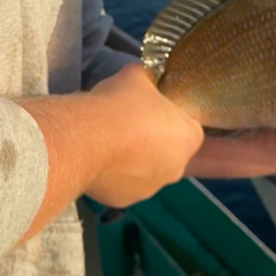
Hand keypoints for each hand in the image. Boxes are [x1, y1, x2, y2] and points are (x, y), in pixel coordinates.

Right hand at [85, 65, 204, 206]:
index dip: (170, 116)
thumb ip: (147, 80)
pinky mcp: (123, 200)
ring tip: (109, 141)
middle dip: (152, 140)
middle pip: (168, 151)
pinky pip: (122, 184)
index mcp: (189, 138)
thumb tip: (143, 79)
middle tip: (129, 123)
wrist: (86, 139)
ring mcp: (150, 189)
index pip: (189, 126)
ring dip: (133, 159)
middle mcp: (177, 169)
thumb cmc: (120, 104)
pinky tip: (98, 158)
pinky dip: (113, 174)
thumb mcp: (137, 75)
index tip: (151, 109)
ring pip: (145, 171)